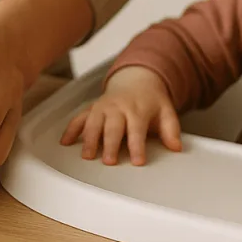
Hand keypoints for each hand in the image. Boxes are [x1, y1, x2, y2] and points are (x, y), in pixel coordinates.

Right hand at [60, 66, 181, 165]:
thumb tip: (176, 146)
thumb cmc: (150, 101)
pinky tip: (65, 142)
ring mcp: (103, 107)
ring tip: (87, 156)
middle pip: (112, 127)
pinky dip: (71, 129)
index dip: (137, 146)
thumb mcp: (166, 112)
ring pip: (93, 122)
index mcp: (137, 110)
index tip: (138, 161)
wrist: (136, 79)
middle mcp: (118, 108)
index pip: (137, 129)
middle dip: (110, 144)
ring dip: (89, 139)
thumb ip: (171, 130)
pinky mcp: (92, 108)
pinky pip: (79, 118)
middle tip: (109, 161)